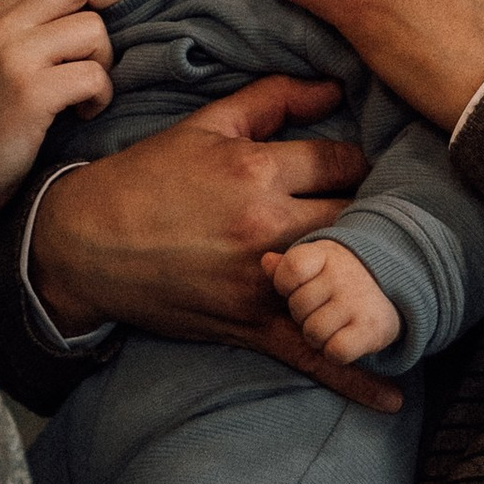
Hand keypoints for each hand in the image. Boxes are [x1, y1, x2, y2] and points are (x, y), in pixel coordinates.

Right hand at [0, 0, 126, 282]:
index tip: (110, 21)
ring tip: (85, 94)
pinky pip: (94, 75)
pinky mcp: (31, 93)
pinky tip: (81, 114)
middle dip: (111, 10)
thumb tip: (95, 11)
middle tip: (107, 50)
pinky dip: (99, 97)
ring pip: (94, 31)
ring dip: (104, 65)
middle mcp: (2, 27)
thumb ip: (31, 32)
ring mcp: (14, 57)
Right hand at [28, 78, 400, 409]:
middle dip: (378, 215)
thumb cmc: (144, 178)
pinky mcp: (248, 326)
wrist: (84, 244)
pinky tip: (392, 399)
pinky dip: (354, 376)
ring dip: (375, 278)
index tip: (362, 169)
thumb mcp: (203, 125)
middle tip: (391, 215)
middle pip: (358, 218)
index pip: (344, 160)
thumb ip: (271, 98)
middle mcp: (263, 225)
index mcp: (254, 169)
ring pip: (346, 279)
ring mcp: (260, 282)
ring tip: (398, 272)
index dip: (360, 162)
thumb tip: (333, 85)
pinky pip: (311, 353)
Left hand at [263, 234, 400, 365]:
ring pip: (313, 333)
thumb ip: (288, 265)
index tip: (300, 286)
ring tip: (333, 325)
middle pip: (298, 307)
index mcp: (325, 254)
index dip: (286, 285)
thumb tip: (266, 262)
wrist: (396, 285)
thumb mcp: (317, 262)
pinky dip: (335, 353)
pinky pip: (336, 352)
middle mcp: (342, 275)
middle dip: (304, 314)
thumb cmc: (343, 276)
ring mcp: (357, 302)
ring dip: (318, 337)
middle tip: (322, 309)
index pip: (290, 270)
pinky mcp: (371, 329)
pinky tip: (345, 340)